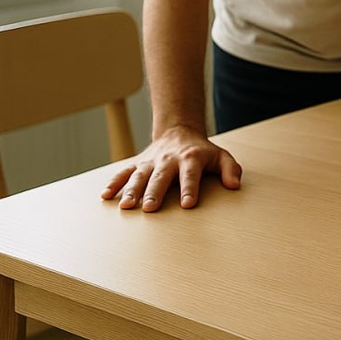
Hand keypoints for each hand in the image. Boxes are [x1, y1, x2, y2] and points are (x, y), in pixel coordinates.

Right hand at [101, 125, 241, 210]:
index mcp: (191, 159)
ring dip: (132, 190)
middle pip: (161, 177)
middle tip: (150, 208)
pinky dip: (114, 183)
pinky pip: (124, 172)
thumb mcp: (221, 156)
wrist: (179, 131)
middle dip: (155, 192)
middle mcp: (169, 160)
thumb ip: (230, 170)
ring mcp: (151, 161)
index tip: (187, 204)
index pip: (190, 175)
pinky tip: (105, 196)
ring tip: (126, 206)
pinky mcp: (139, 163)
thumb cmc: (203, 151)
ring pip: (140, 176)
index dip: (190, 189)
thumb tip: (234, 185)